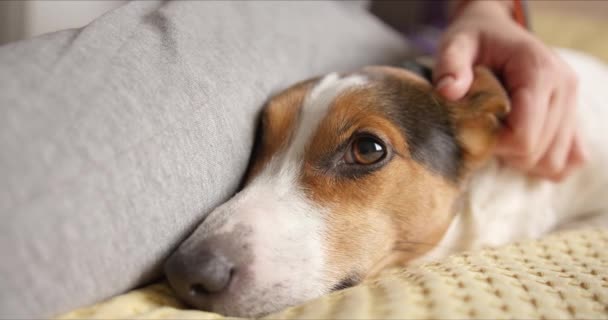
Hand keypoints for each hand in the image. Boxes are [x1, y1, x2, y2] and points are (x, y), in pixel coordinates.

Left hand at [434, 0, 586, 180]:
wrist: (496, 31)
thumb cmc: (475, 40)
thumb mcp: (456, 44)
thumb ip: (450, 65)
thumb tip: (448, 91)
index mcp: (539, 71)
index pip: (523, 136)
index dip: (491, 144)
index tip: (470, 130)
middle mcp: (565, 88)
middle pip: (537, 153)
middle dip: (502, 151)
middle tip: (480, 129)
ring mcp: (573, 104)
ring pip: (553, 162)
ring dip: (520, 159)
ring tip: (498, 135)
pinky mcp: (573, 116)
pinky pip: (570, 159)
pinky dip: (542, 161)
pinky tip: (517, 145)